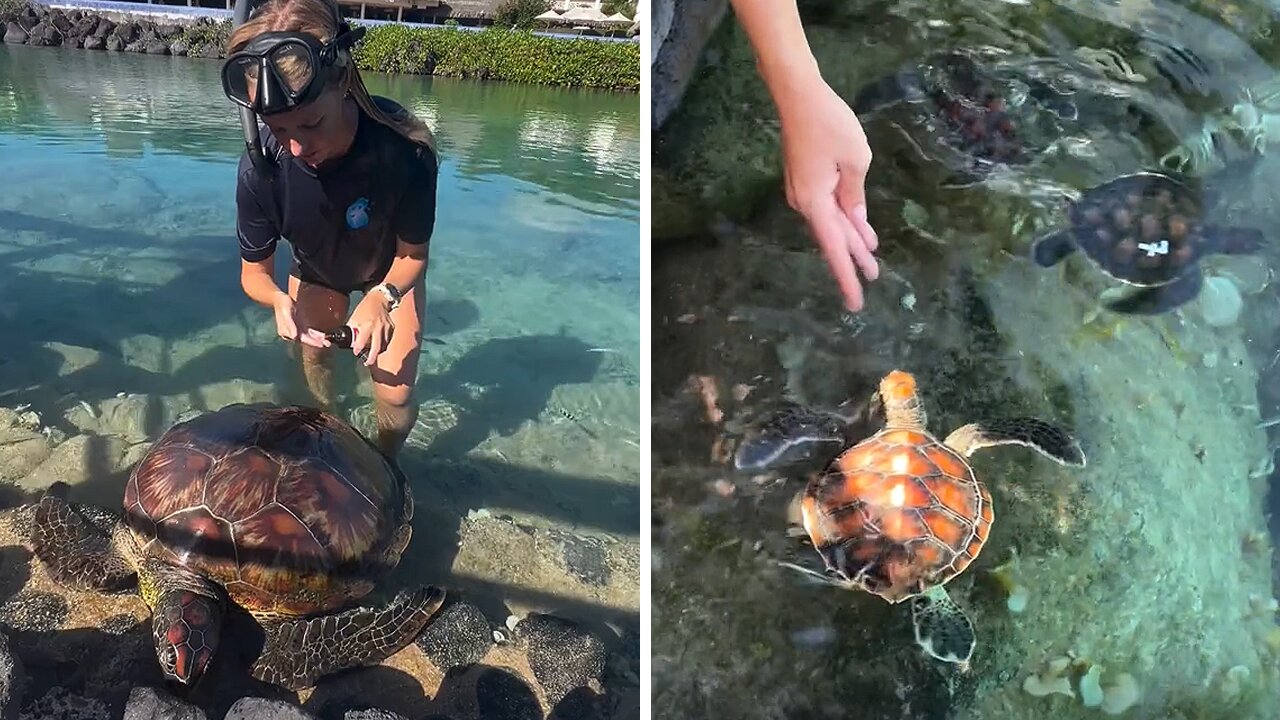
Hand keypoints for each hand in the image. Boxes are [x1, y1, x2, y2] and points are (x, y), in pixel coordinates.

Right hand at [273, 292, 326, 347]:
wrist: (279, 299)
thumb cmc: (282, 304)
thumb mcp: (286, 313)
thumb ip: (290, 325)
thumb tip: (294, 337)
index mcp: (286, 332)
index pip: (300, 339)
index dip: (311, 342)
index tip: (320, 344)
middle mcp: (291, 333)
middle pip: (305, 339)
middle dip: (316, 342)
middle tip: (327, 344)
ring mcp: (296, 329)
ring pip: (308, 336)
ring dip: (317, 339)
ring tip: (327, 342)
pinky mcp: (299, 325)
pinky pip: (308, 331)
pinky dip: (315, 334)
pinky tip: (322, 336)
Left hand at [345, 293, 394, 366]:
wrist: (380, 299)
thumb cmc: (365, 308)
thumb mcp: (355, 317)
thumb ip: (352, 328)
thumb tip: (348, 338)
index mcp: (367, 325)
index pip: (362, 342)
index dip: (358, 349)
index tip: (356, 352)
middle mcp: (378, 328)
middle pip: (377, 347)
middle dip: (372, 357)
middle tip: (367, 363)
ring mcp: (387, 328)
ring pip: (384, 345)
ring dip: (377, 351)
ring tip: (372, 354)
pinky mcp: (392, 328)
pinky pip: (388, 340)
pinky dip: (383, 344)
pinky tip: (379, 345)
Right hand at [776, 75, 880, 311]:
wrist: (798, 96)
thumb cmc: (829, 124)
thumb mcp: (855, 160)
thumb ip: (856, 196)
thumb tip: (857, 222)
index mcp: (815, 202)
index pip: (833, 248)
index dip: (846, 275)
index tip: (855, 300)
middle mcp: (805, 203)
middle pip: (833, 238)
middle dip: (854, 258)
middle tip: (874, 279)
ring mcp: (804, 192)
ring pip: (833, 223)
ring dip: (852, 240)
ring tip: (873, 262)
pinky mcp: (806, 180)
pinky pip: (828, 208)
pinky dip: (845, 221)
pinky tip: (861, 230)